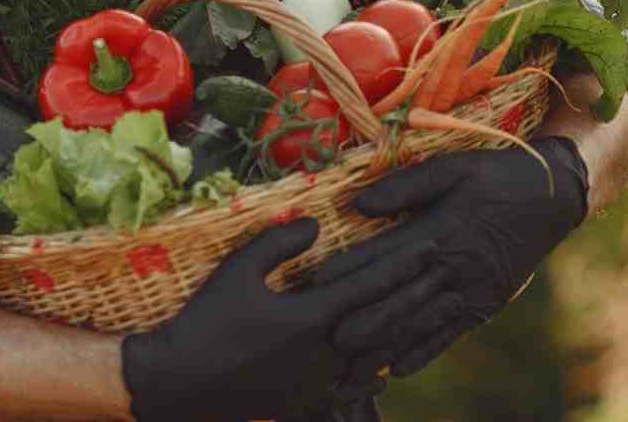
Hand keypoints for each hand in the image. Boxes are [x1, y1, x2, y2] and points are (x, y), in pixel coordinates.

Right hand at [121, 218, 448, 421]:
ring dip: (404, 335)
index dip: (405, 264)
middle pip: (386, 324)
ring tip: (431, 315)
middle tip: (447, 277)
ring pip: (377, 359)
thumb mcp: (238, 269)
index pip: (371, 286)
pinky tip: (386, 359)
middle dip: (419, 298)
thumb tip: (317, 224)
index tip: (433, 245)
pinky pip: (353, 387)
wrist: (180, 383)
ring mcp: (318, 384)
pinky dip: (373, 370)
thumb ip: (281, 243)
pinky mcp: (307, 404)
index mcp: (312, 318)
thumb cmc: (206, 319)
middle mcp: (324, 355)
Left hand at [312, 136, 589, 379]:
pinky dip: (423, 353)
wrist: (553, 198)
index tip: (317, 286)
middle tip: (326, 342)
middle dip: (361, 322)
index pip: (385, 255)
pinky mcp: (483, 305)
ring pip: (418, 326)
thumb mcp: (455, 166)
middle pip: (398, 300)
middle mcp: (452, 267)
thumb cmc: (497, 175)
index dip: (350, 271)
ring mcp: (469, 291)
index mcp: (440, 230)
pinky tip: (397, 370)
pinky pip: (449, 335)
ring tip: (352, 368)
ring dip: (384, 348)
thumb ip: (407, 186)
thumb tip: (359, 203)